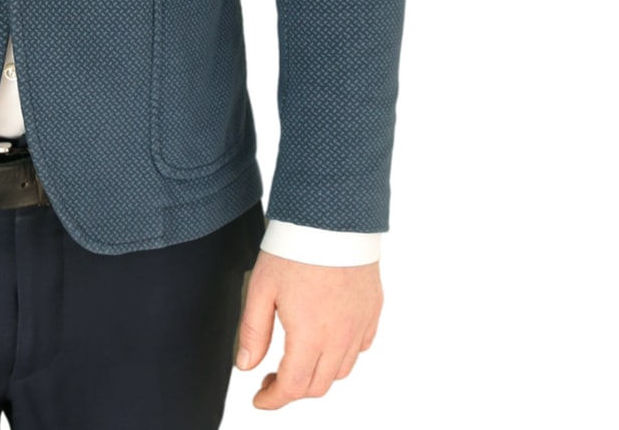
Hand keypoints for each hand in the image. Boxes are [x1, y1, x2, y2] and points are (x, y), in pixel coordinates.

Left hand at [234, 249, 381, 409]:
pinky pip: (359, 348)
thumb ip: (253, 332)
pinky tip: (325, 341)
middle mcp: (340, 338)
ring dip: (317, 374)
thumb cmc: (293, 250)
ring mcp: (360, 326)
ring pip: (340, 371)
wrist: (331, 219)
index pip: (293, 387)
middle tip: (271, 378)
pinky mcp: (372, 312)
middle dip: (292, 389)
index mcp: (310, 336)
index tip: (260, 398)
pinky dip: (341, 355)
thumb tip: (246, 365)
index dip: (274, 399)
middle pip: (317, 385)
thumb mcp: (260, 288)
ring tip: (296, 358)